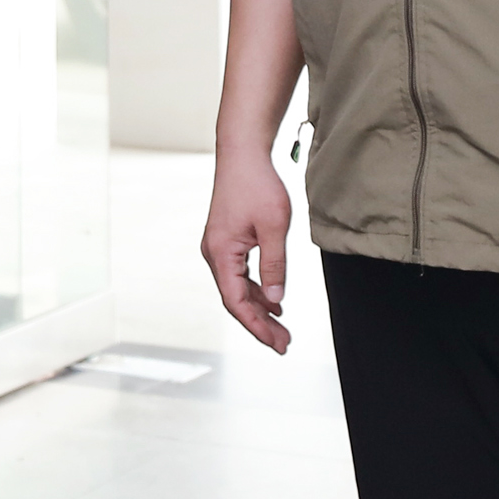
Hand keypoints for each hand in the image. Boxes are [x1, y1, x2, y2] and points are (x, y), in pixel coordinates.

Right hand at [200, 149, 295, 354]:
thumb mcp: (275, 227)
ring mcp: (218, 249)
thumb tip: (278, 300)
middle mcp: (214, 254)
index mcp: (221, 253)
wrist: (242, 155)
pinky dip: (257, 291)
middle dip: (260, 324)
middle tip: (284, 343)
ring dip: (260, 309)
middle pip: (236, 300)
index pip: (237, 302)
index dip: (257, 326)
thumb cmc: (257, 185)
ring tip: (283, 328)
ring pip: (238, 289)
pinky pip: (239, 275)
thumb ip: (275, 265)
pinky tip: (274, 302)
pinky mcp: (226, 242)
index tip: (277, 343)